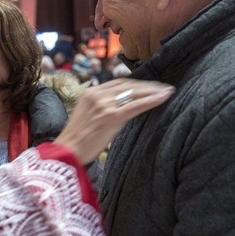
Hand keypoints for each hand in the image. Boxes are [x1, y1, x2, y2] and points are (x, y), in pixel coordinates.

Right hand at [54, 79, 174, 164]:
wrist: (67, 152)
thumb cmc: (77, 140)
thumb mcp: (87, 116)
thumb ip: (101, 107)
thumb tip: (120, 107)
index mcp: (90, 93)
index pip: (118, 83)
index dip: (136, 83)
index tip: (149, 86)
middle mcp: (97, 95)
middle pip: (128, 84)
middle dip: (148, 85)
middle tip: (163, 87)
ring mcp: (104, 104)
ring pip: (134, 93)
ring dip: (153, 91)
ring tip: (167, 91)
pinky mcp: (112, 116)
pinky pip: (136, 105)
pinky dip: (152, 100)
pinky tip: (164, 97)